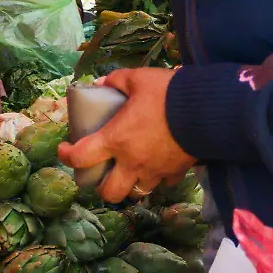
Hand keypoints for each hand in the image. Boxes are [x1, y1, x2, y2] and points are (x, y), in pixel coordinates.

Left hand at [58, 68, 195, 202]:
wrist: (207, 109)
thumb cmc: (167, 93)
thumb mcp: (138, 79)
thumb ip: (116, 81)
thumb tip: (100, 84)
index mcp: (116, 139)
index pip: (81, 157)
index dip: (66, 157)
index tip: (64, 150)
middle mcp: (132, 162)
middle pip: (109, 193)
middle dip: (100, 188)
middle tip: (101, 173)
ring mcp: (155, 172)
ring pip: (136, 193)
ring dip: (128, 185)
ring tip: (128, 172)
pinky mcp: (175, 173)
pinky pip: (162, 184)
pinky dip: (156, 179)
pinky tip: (156, 166)